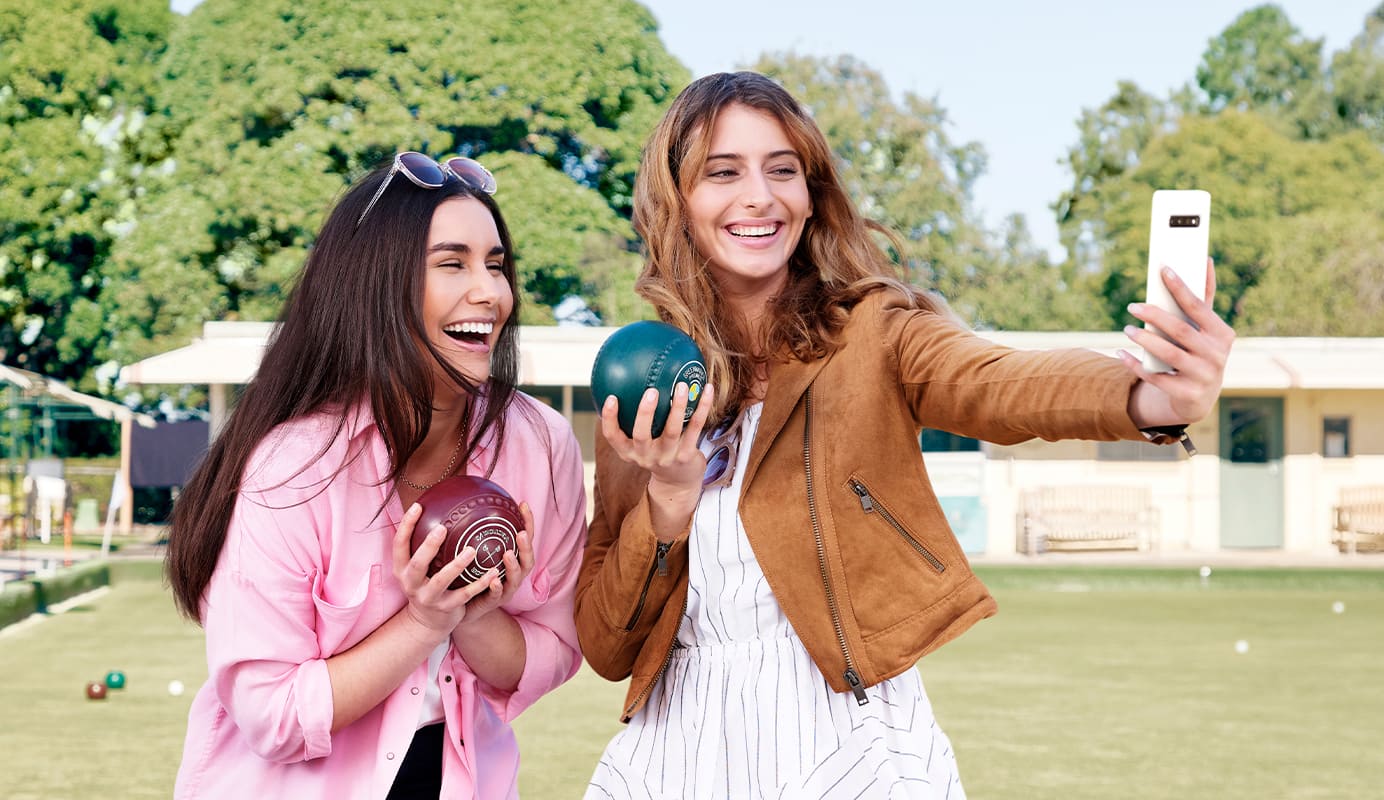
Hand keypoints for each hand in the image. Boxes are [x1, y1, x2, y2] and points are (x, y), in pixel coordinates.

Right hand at [391, 503, 498, 637]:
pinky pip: (465, 594)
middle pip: (418, 564)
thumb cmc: (426, 582)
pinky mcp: (446, 608)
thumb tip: (437, 505)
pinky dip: (480, 583)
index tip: (419, 506)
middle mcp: (411, 583)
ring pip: (442, 580)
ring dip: (457, 565)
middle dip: (429, 546)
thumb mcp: (418, 566)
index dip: (406, 525)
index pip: (399, 544)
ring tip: (472, 550)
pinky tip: (494, 571)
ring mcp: (428, 597)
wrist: (427, 622)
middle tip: (442, 528)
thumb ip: (423, 542)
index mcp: (402, 568)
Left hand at [455, 502, 535, 625]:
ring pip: (516, 578)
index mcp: (512, 560)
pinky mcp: (492, 603)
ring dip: (513, 566)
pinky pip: (496, 596)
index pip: (524, 539)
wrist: (463, 607)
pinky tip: (493, 581)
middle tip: (520, 533)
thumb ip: (473, 533)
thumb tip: (462, 502)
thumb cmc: (470, 576)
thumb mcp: (474, 553)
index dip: (527, 523)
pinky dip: (497, 588)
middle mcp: (513, 574)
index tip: (522, 504)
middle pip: (528, 559)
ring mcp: (505, 590)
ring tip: (508, 554)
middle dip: (526, 546)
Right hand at [599, 381, 715, 539]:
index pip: (613, 437)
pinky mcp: (686, 456)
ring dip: (677, 406)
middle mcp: (645, 456)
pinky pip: (694, 428)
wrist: (678, 482)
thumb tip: (626, 382)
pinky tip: (707, 389)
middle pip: (641, 435)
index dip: (609, 419)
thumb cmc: (656, 451)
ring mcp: (667, 458)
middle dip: (645, 413)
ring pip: (671, 430)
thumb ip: (633, 420)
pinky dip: (701, 408)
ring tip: (681, 386)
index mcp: (629, 451)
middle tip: (651, 391)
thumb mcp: (640, 443)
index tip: (611, 397)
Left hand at [1119, 258, 1235, 426]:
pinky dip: (1136, 365)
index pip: (1199, 307)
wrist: (1199, 397)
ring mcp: (1203, 376)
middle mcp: (1217, 355)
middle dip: (1155, 316)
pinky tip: (1121, 353)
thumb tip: (1206, 261)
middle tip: (1132, 306)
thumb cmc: (1200, 352)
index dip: (1181, 288)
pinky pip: (1156, 378)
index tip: (1163, 270)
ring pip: (1169, 355)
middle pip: (1181, 331)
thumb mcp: (1206, 329)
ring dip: (1145, 340)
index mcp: (1222, 334)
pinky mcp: (1186, 394)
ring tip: (1126, 329)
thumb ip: (1204, 298)